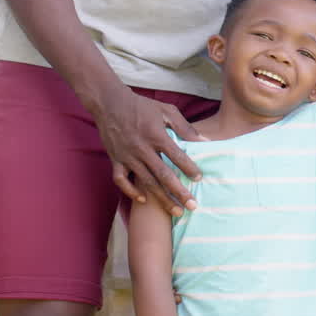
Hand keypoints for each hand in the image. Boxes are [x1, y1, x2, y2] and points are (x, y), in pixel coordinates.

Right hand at [92, 85, 202, 215]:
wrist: (110, 104)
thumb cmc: (142, 106)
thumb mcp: (166, 111)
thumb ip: (185, 127)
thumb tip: (205, 141)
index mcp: (156, 135)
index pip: (176, 155)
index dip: (189, 168)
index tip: (199, 179)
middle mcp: (142, 148)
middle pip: (163, 174)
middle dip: (179, 192)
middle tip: (192, 206)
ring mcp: (127, 156)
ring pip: (146, 182)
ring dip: (161, 198)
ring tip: (176, 211)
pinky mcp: (115, 160)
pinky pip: (121, 181)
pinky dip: (131, 192)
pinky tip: (143, 200)